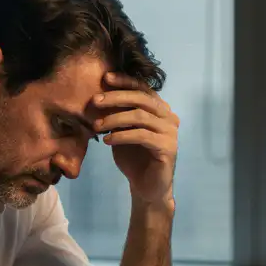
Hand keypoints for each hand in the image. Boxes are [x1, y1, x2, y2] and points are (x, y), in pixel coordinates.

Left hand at [93, 72, 179, 205]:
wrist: (147, 187)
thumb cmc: (134, 158)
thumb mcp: (122, 132)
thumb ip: (117, 116)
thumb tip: (99, 97)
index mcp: (160, 109)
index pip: (143, 88)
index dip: (124, 81)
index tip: (105, 78)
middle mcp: (169, 116)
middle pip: (141, 99)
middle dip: (116, 98)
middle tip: (95, 102)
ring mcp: (171, 132)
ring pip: (140, 116)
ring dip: (115, 119)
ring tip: (96, 126)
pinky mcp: (168, 147)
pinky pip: (142, 136)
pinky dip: (122, 135)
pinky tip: (107, 140)